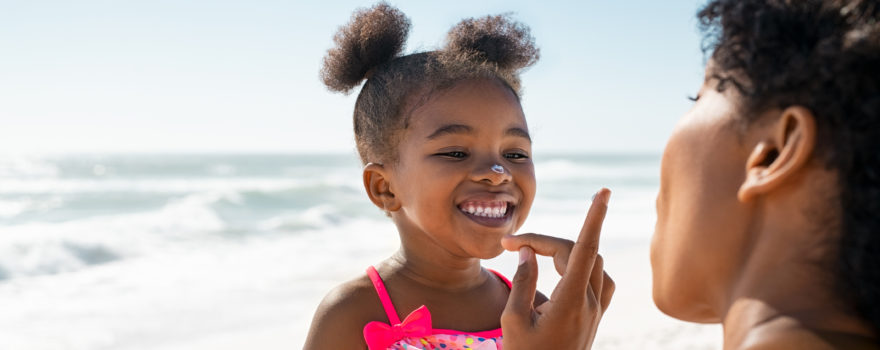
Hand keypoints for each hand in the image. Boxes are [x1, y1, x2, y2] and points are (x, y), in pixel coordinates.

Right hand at [500, 188, 613, 349]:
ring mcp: (596, 311)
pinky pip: (600, 280)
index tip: (602, 192)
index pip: (585, 249)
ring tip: (537, 255)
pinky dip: (584, 266)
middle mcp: (589, 304)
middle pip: (578, 253)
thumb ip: (522, 282)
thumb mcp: (512, 321)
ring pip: (593, 264)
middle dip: (547, 241)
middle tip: (513, 246)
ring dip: (568, 251)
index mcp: (569, 303)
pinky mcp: (595, 317)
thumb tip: (529, 252)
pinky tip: (564, 270)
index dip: (594, 218)